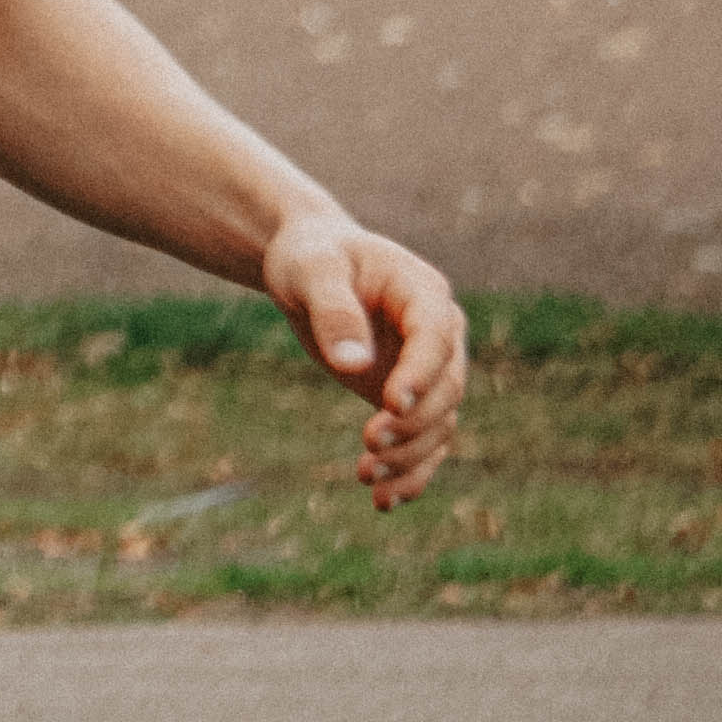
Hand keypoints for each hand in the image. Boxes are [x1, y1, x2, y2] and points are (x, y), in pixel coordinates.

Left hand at [261, 212, 465, 507]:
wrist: (310, 263)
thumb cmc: (312, 256)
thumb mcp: (311, 270)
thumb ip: (332, 310)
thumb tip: (352, 363)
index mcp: (424, 294)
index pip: (435, 340)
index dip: (418, 374)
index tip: (390, 404)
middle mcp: (440, 336)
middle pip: (446, 389)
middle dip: (414, 422)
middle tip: (371, 442)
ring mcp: (429, 370)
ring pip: (439, 424)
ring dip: (411, 456)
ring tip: (367, 477)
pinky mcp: (409, 397)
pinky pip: (423, 442)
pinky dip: (408, 472)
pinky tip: (383, 500)